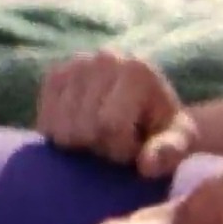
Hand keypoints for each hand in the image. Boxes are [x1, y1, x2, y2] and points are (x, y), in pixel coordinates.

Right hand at [36, 50, 196, 177]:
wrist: (146, 109)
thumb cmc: (163, 130)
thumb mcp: (177, 143)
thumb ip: (168, 154)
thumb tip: (147, 165)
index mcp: (136, 69)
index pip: (109, 125)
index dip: (120, 149)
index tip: (135, 147)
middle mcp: (104, 57)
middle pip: (82, 128)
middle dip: (99, 147)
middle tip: (116, 141)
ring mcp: (75, 64)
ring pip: (60, 129)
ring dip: (79, 145)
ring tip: (101, 135)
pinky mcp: (55, 76)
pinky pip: (45, 122)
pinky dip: (60, 136)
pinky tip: (81, 130)